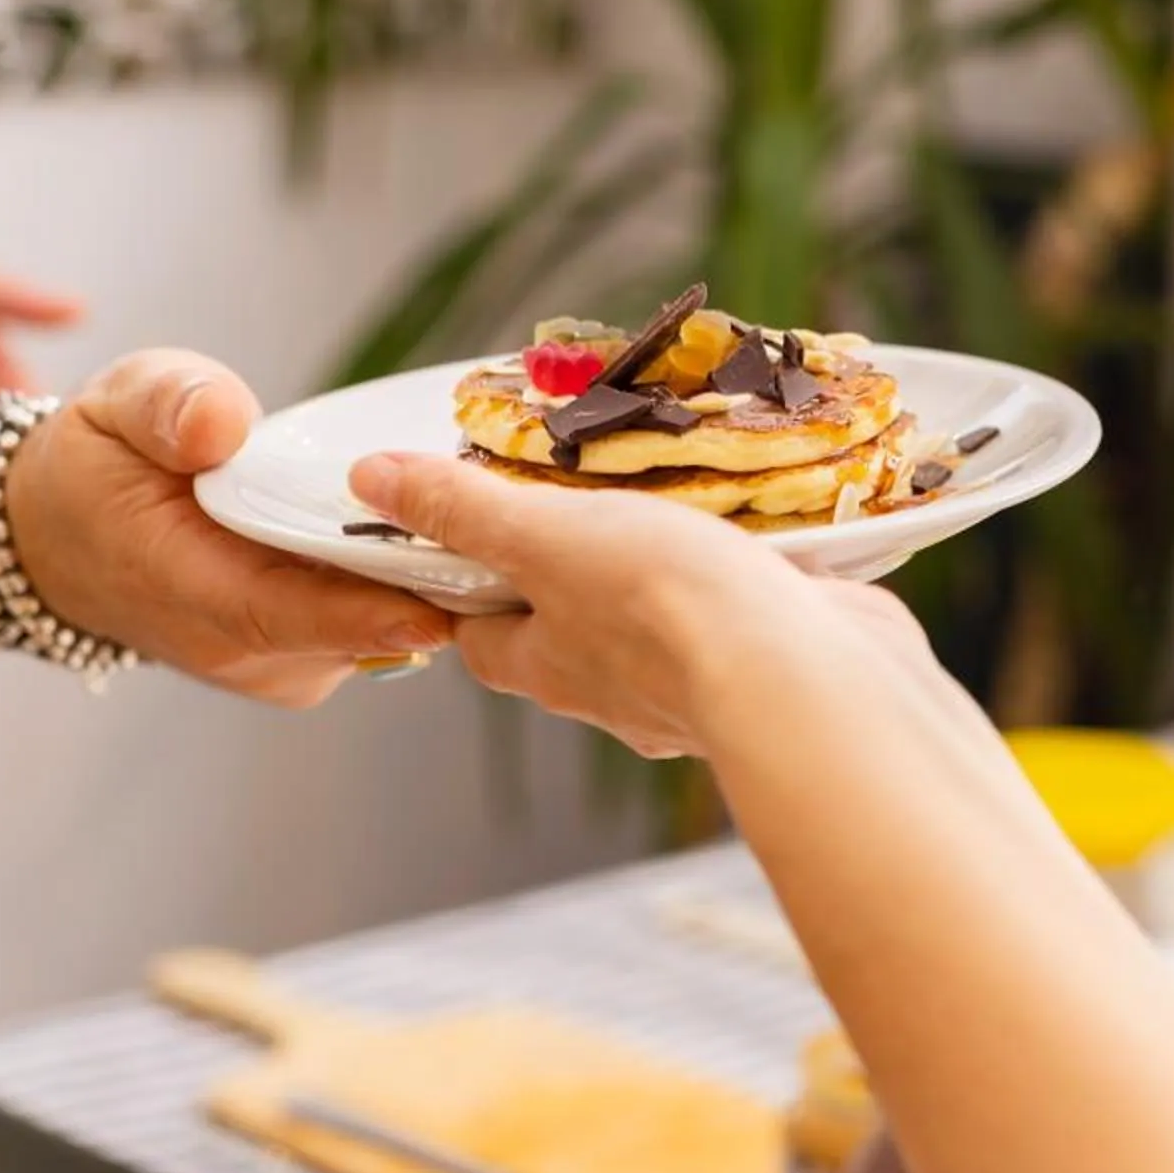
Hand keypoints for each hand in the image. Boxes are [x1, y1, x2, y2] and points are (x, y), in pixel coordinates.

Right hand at [8, 356, 454, 706]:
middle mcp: (241, 648)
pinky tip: (426, 533)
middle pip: (354, 624)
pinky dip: (400, 584)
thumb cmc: (99, 467)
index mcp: (186, 589)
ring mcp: (276, 666)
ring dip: (421, 579)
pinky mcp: (303, 662)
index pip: (285, 613)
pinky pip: (371, 628)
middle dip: (425, 579)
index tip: (436, 607)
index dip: (363, 611)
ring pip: (375, 630)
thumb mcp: (115, 405)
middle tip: (496, 520)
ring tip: (470, 512)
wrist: (65, 540)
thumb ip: (168, 405)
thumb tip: (222, 425)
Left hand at [346, 449, 928, 755]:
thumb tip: (369, 480)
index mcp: (545, 665)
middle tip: (588, 504)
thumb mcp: (546, 538)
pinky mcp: (769, 676)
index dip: (468, 585)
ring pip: (662, 632)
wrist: (804, 679)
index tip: (474, 532)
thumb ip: (466, 511)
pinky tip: (767, 548)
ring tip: (683, 509)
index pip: (481, 632)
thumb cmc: (663, 607)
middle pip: (571, 633)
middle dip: (575, 578)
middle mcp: (614, 692)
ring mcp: (696, 691)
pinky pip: (742, 627)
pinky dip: (746, 591)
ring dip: (669, 582)